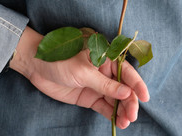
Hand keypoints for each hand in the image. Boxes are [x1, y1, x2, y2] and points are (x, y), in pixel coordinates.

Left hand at [10, 26, 149, 128]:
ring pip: (115, 100)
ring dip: (122, 111)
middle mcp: (106, 72)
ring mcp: (98, 85)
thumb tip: (126, 93)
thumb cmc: (60, 59)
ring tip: (126, 122)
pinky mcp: (89, 97)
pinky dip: (111, 114)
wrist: (35, 65)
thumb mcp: (83, 71)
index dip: (137, 85)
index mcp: (107, 58)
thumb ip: (105, 84)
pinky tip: (117, 122)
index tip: (145, 97)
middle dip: (130, 102)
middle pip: (124, 89)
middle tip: (132, 115)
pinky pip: (104, 106)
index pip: (127, 72)